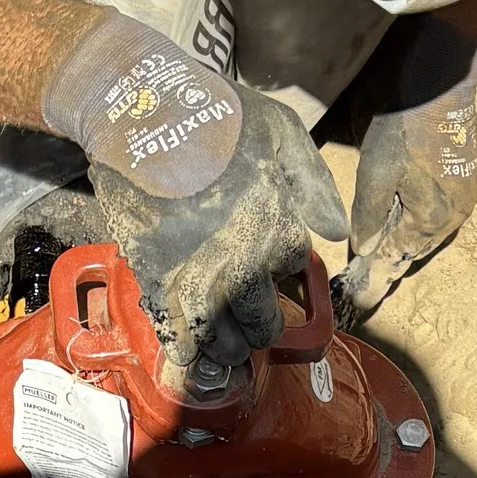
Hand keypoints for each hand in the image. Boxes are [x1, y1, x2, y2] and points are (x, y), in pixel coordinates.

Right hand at [44, 10, 343, 376]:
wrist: (142, 116)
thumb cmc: (217, 116)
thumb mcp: (284, 131)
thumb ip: (313, 183)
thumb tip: (334, 231)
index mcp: (277, 231)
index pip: (292, 269)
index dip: (283, 269)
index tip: (272, 268)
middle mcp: (241, 267)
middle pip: (260, 323)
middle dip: (260, 328)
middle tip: (252, 324)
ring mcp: (195, 279)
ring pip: (219, 340)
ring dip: (226, 348)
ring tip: (225, 345)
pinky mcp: (153, 282)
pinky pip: (173, 334)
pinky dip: (184, 355)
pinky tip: (188, 361)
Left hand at [336, 30, 476, 323]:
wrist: (441, 75)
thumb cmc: (402, 121)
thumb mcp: (375, 171)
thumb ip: (369, 216)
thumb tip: (367, 249)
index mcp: (430, 220)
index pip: (395, 262)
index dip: (374, 283)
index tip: (357, 305)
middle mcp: (453, 217)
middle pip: (412, 252)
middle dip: (388, 267)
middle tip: (361, 286)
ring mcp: (463, 199)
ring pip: (425, 235)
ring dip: (402, 246)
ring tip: (377, 261)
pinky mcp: (464, 180)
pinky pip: (435, 216)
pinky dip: (415, 225)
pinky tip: (400, 225)